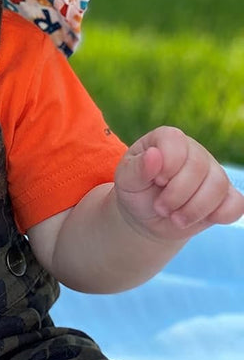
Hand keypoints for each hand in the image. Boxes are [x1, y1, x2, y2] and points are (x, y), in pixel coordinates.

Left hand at [114, 126, 243, 241]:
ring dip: (194, 209)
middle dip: (177, 194)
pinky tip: (197, 219)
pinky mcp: (225, 196)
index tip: (156, 181)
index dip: (167, 165)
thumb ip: (137, 168)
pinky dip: (220, 215)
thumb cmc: (136, 191)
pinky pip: (236, 204)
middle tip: (160, 208)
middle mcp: (194, 151)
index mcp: (167, 140)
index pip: (175, 142)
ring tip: (175, 218)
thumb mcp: (126, 181)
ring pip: (218, 186)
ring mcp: (213, 172)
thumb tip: (154, 155)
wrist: (147, 216)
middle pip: (198, 167)